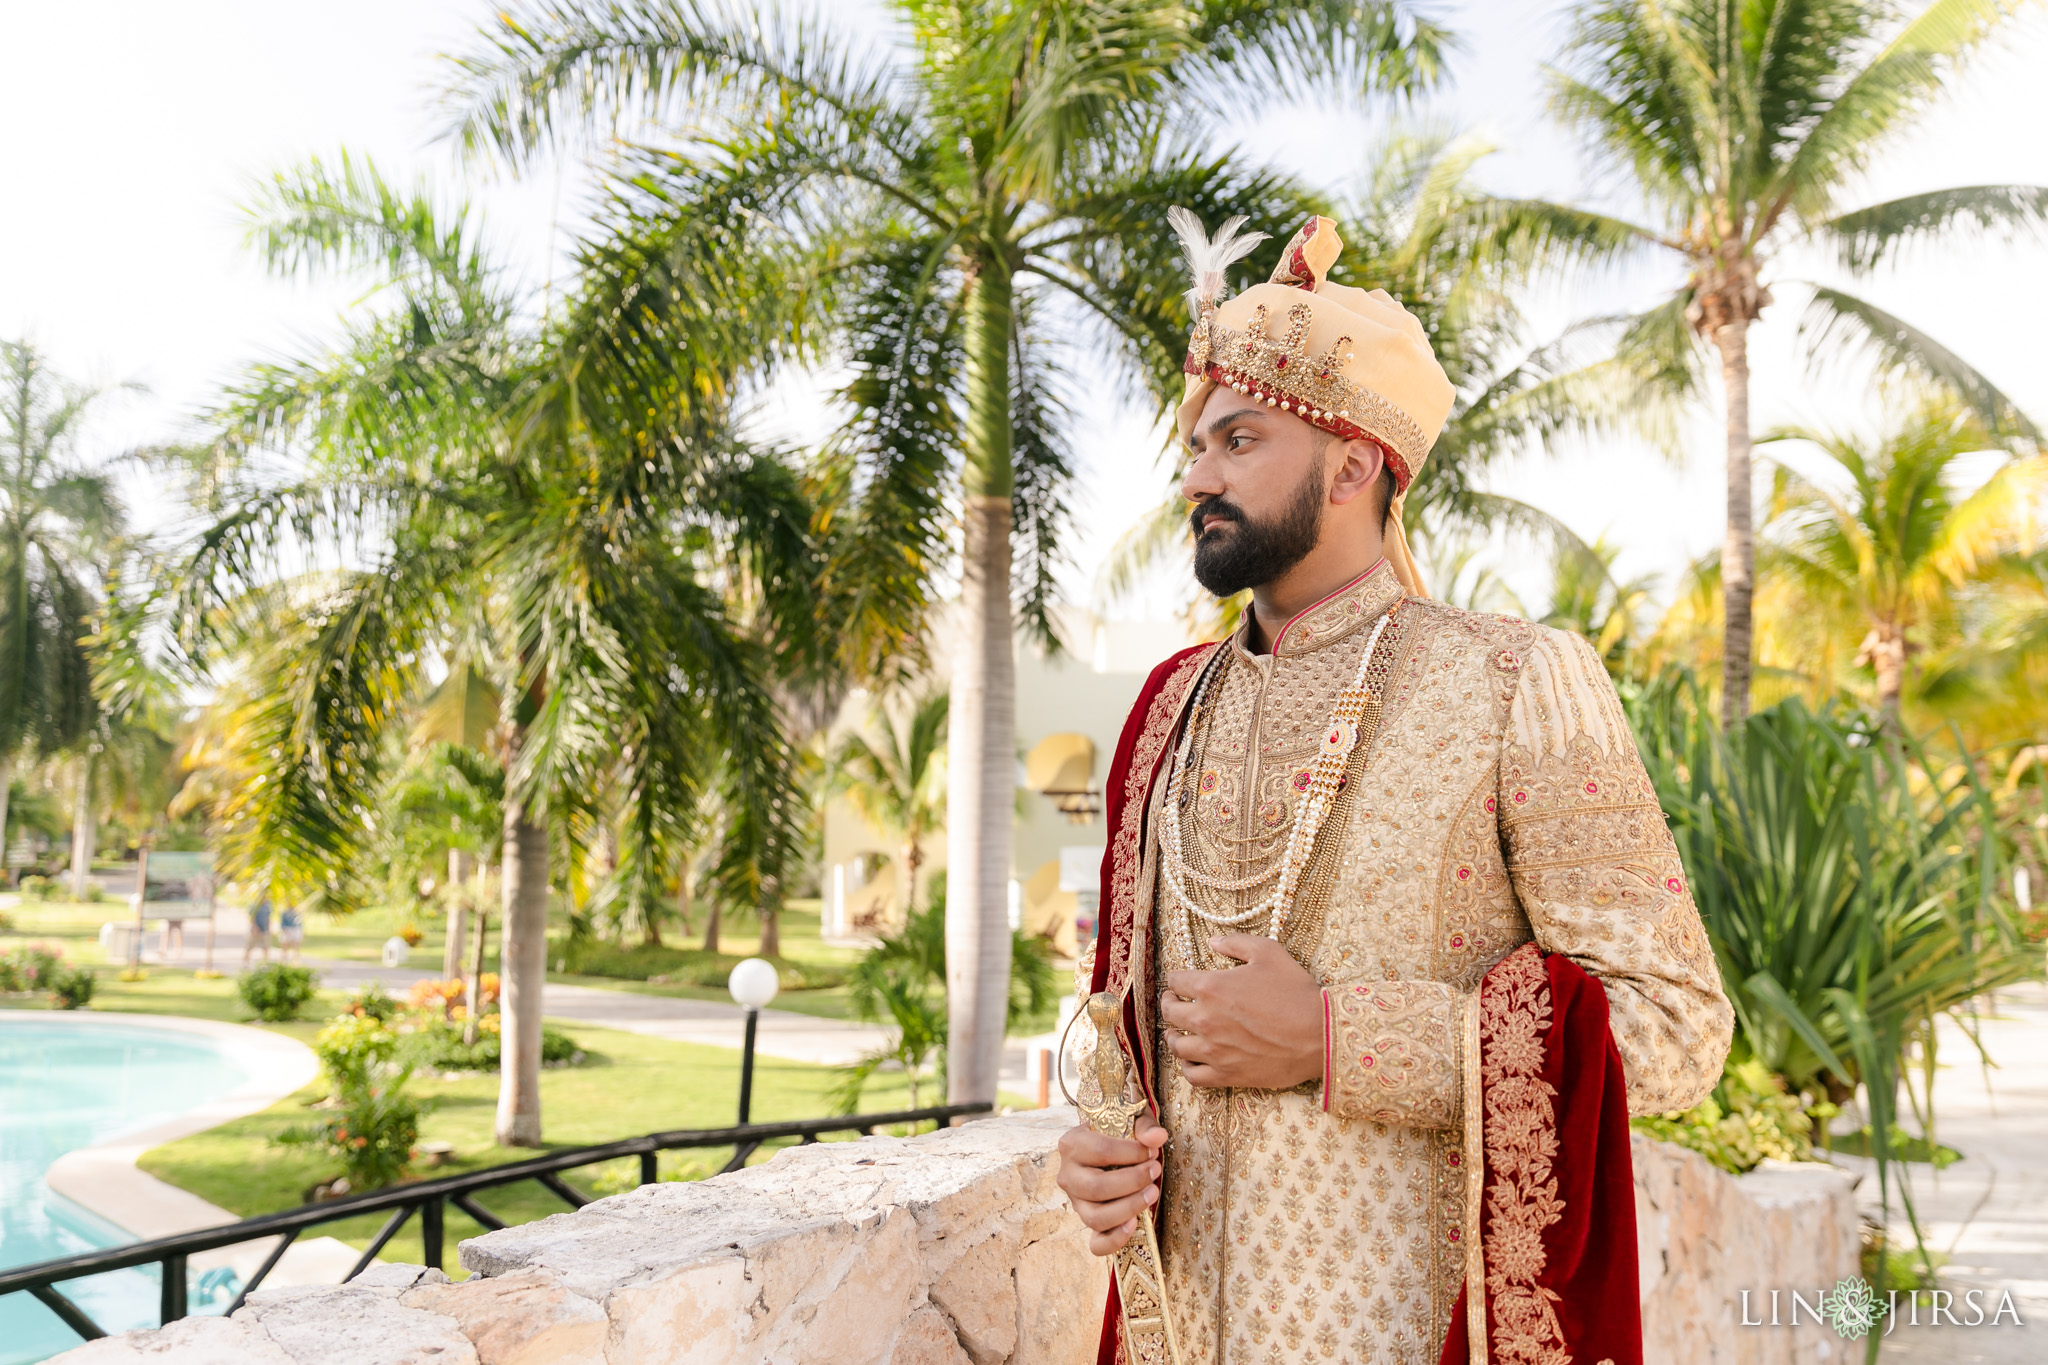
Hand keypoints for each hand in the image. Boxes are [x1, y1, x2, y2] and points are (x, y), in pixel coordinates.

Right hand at [1056, 1113, 1168, 1255]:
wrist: (1109, 1145)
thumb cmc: (1120, 1132)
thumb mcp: (1131, 1121)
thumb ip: (1145, 1126)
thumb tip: (1158, 1137)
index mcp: (1072, 1144)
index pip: (1099, 1151)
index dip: (1130, 1153)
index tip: (1151, 1151)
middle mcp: (1068, 1175)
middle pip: (1097, 1188)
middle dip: (1132, 1181)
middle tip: (1155, 1169)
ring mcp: (1076, 1203)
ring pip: (1096, 1217)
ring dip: (1129, 1207)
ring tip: (1152, 1192)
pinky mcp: (1088, 1222)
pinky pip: (1096, 1244)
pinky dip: (1115, 1239)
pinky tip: (1135, 1224)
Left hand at [1160, 934, 1323, 1089]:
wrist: (1320, 1034)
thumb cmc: (1295, 991)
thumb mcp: (1269, 952)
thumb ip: (1236, 943)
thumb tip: (1213, 941)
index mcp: (1210, 987)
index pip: (1176, 981)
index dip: (1176, 978)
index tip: (1180, 981)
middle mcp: (1205, 1019)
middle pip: (1170, 1013)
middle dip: (1169, 1003)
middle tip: (1174, 1001)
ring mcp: (1214, 1050)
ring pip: (1176, 1046)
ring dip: (1174, 1035)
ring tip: (1178, 1031)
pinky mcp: (1226, 1074)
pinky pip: (1192, 1075)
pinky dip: (1186, 1066)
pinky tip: (1191, 1058)